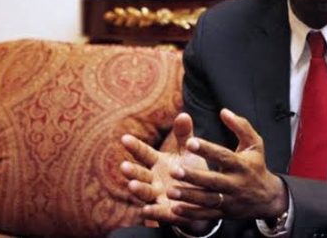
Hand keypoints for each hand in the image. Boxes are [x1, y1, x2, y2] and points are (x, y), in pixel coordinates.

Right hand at [120, 113, 212, 231]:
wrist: (203, 196)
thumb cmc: (191, 170)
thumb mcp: (188, 151)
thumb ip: (184, 134)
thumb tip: (183, 114)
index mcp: (158, 162)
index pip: (144, 153)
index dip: (135, 146)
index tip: (124, 138)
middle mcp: (154, 179)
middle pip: (140, 174)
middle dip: (132, 171)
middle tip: (123, 166)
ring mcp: (158, 196)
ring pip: (145, 193)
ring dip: (138, 189)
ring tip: (132, 185)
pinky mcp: (166, 211)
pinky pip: (158, 212)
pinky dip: (152, 212)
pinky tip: (146, 210)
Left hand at [166, 109, 288, 220]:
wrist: (266, 197)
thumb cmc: (256, 165)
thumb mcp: (254, 144)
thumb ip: (241, 126)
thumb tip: (224, 111)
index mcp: (241, 165)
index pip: (223, 156)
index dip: (207, 149)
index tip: (190, 142)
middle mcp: (235, 183)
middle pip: (213, 181)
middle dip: (194, 176)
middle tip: (174, 170)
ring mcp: (229, 200)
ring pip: (207, 199)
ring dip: (189, 196)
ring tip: (170, 191)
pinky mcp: (223, 213)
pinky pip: (206, 214)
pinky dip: (191, 213)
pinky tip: (175, 208)